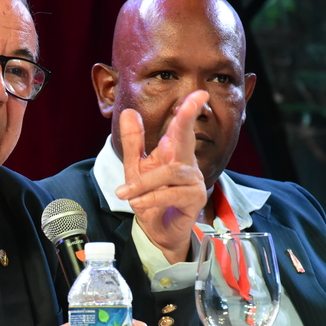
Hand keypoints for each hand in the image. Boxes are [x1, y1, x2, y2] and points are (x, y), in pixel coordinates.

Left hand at [115, 91, 208, 263]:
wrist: (157, 232)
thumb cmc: (151, 198)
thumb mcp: (136, 168)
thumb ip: (133, 142)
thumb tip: (130, 112)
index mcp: (174, 153)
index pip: (181, 128)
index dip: (190, 109)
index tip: (199, 93)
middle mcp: (186, 164)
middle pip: (187, 138)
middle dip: (188, 119)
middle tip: (193, 102)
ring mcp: (193, 181)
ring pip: (170, 172)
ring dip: (145, 182)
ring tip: (126, 194)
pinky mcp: (193, 199)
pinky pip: (172, 194)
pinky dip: (152, 198)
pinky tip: (138, 203)